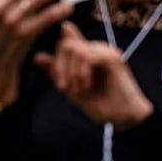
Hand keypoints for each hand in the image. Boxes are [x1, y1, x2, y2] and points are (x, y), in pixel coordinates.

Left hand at [35, 22, 153, 128]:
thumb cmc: (100, 104)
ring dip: (71, 72)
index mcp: (87, 54)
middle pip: (66, 44)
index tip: (60, 85)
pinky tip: (86, 86)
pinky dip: (81, 72)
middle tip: (65, 88)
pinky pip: (87, 55)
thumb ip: (57, 72)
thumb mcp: (71, 88)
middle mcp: (97, 48)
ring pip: (75, 48)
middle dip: (60, 68)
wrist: (123, 117)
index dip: (56, 62)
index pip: (64, 43)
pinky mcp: (112, 57)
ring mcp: (105, 51)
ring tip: (79, 89)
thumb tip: (37, 56)